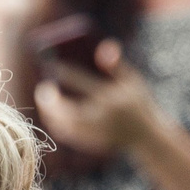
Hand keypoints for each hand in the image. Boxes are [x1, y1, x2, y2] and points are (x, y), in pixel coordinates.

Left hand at [34, 40, 160, 156]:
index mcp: (112, 98)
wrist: (147, 138)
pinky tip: (51, 114)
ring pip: (66, 125)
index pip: (83, 83)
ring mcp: (96, 133)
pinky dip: (56, 124)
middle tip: (43, 89)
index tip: (51, 65)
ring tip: (44, 99)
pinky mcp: (91, 143)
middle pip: (69, 110)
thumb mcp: (132, 81)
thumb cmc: (137, 103)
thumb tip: (102, 45)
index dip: (65, 72)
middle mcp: (103, 117)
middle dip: (51, 101)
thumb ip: (116, 64)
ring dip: (51, 113)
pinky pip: (68, 135)